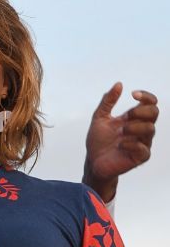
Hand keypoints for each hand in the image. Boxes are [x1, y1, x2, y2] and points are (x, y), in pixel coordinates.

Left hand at [83, 83, 157, 201]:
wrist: (93, 162)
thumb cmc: (98, 141)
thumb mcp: (99, 118)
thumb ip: (108, 102)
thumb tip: (119, 84)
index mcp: (134, 118)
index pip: (150, 103)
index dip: (146, 96)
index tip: (133, 94)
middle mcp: (140, 129)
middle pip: (154, 113)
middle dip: (142, 111)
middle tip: (127, 115)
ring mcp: (142, 143)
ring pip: (150, 129)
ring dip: (135, 127)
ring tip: (121, 131)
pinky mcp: (139, 157)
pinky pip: (144, 149)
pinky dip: (131, 144)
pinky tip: (120, 144)